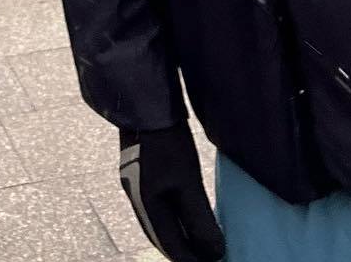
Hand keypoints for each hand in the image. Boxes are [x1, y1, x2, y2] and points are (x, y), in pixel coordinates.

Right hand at [119, 122, 224, 261]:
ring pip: (159, 223)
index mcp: (147, 207)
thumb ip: (200, 220)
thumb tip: (215, 253)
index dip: (193, 260)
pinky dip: (174, 218)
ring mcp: (135, 186)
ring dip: (179, 235)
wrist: (145, 104)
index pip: (172, 248)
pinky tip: (184, 213)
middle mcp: (137, 201)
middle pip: (163, 239)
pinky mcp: (139, 173)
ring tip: (200, 241)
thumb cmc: (167, 144)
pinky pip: (158, 208)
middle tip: (208, 256)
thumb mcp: (188, 182)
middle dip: (185, 252)